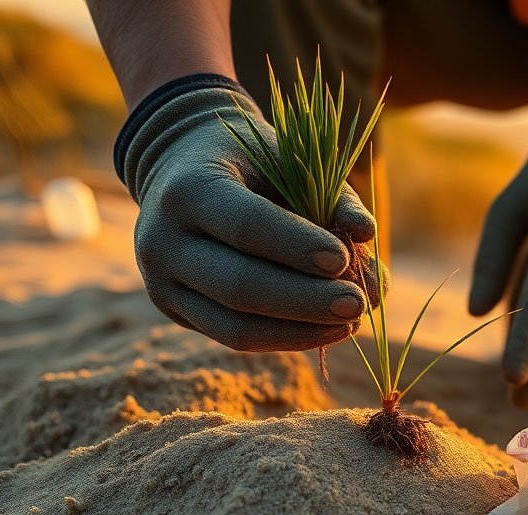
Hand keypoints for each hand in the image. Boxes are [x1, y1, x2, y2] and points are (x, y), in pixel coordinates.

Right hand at [120, 83, 385, 351]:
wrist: (179, 170)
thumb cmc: (249, 165)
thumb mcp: (289, 162)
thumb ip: (331, 198)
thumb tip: (367, 236)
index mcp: (189, 190)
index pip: (246, 226)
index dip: (297, 247)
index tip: (344, 260)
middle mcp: (163, 240)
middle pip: (239, 286)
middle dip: (305, 300)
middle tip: (357, 304)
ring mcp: (161, 282)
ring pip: (234, 326)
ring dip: (300, 331)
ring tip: (351, 323)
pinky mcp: (174, 310)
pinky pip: (233, 338)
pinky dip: (285, 338)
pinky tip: (325, 330)